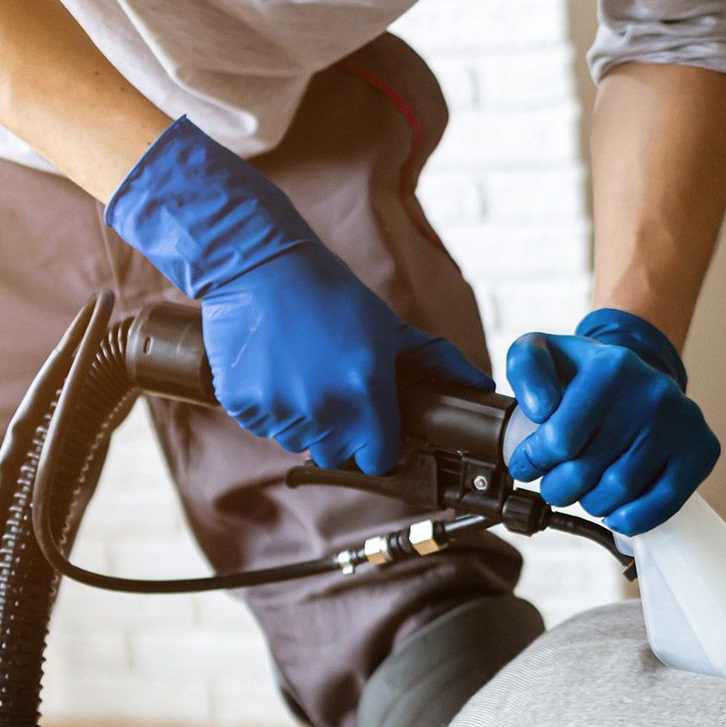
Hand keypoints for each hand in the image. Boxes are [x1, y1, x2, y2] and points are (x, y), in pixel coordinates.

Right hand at [106, 117, 491, 472]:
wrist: (260, 267)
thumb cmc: (331, 295)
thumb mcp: (390, 327)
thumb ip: (437, 362)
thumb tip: (481, 385)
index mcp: (365, 391)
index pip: (377, 460)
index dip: (376, 447)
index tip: (372, 431)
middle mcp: (324, 408)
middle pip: (336, 455)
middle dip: (338, 434)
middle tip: (332, 391)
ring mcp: (281, 409)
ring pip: (297, 441)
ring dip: (302, 419)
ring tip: (300, 373)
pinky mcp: (244, 405)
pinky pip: (263, 426)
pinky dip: (267, 407)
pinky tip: (274, 370)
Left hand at [505, 309, 718, 535]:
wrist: (633, 378)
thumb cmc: (580, 375)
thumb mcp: (541, 352)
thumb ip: (526, 367)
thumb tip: (542, 409)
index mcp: (611, 367)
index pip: (559, 441)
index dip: (532, 462)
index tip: (527, 464)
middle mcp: (651, 392)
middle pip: (585, 472)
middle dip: (557, 487)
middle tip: (553, 483)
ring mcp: (681, 422)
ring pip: (617, 493)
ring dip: (590, 503)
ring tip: (584, 489)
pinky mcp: (701, 450)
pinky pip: (661, 505)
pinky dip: (630, 518)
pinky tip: (614, 511)